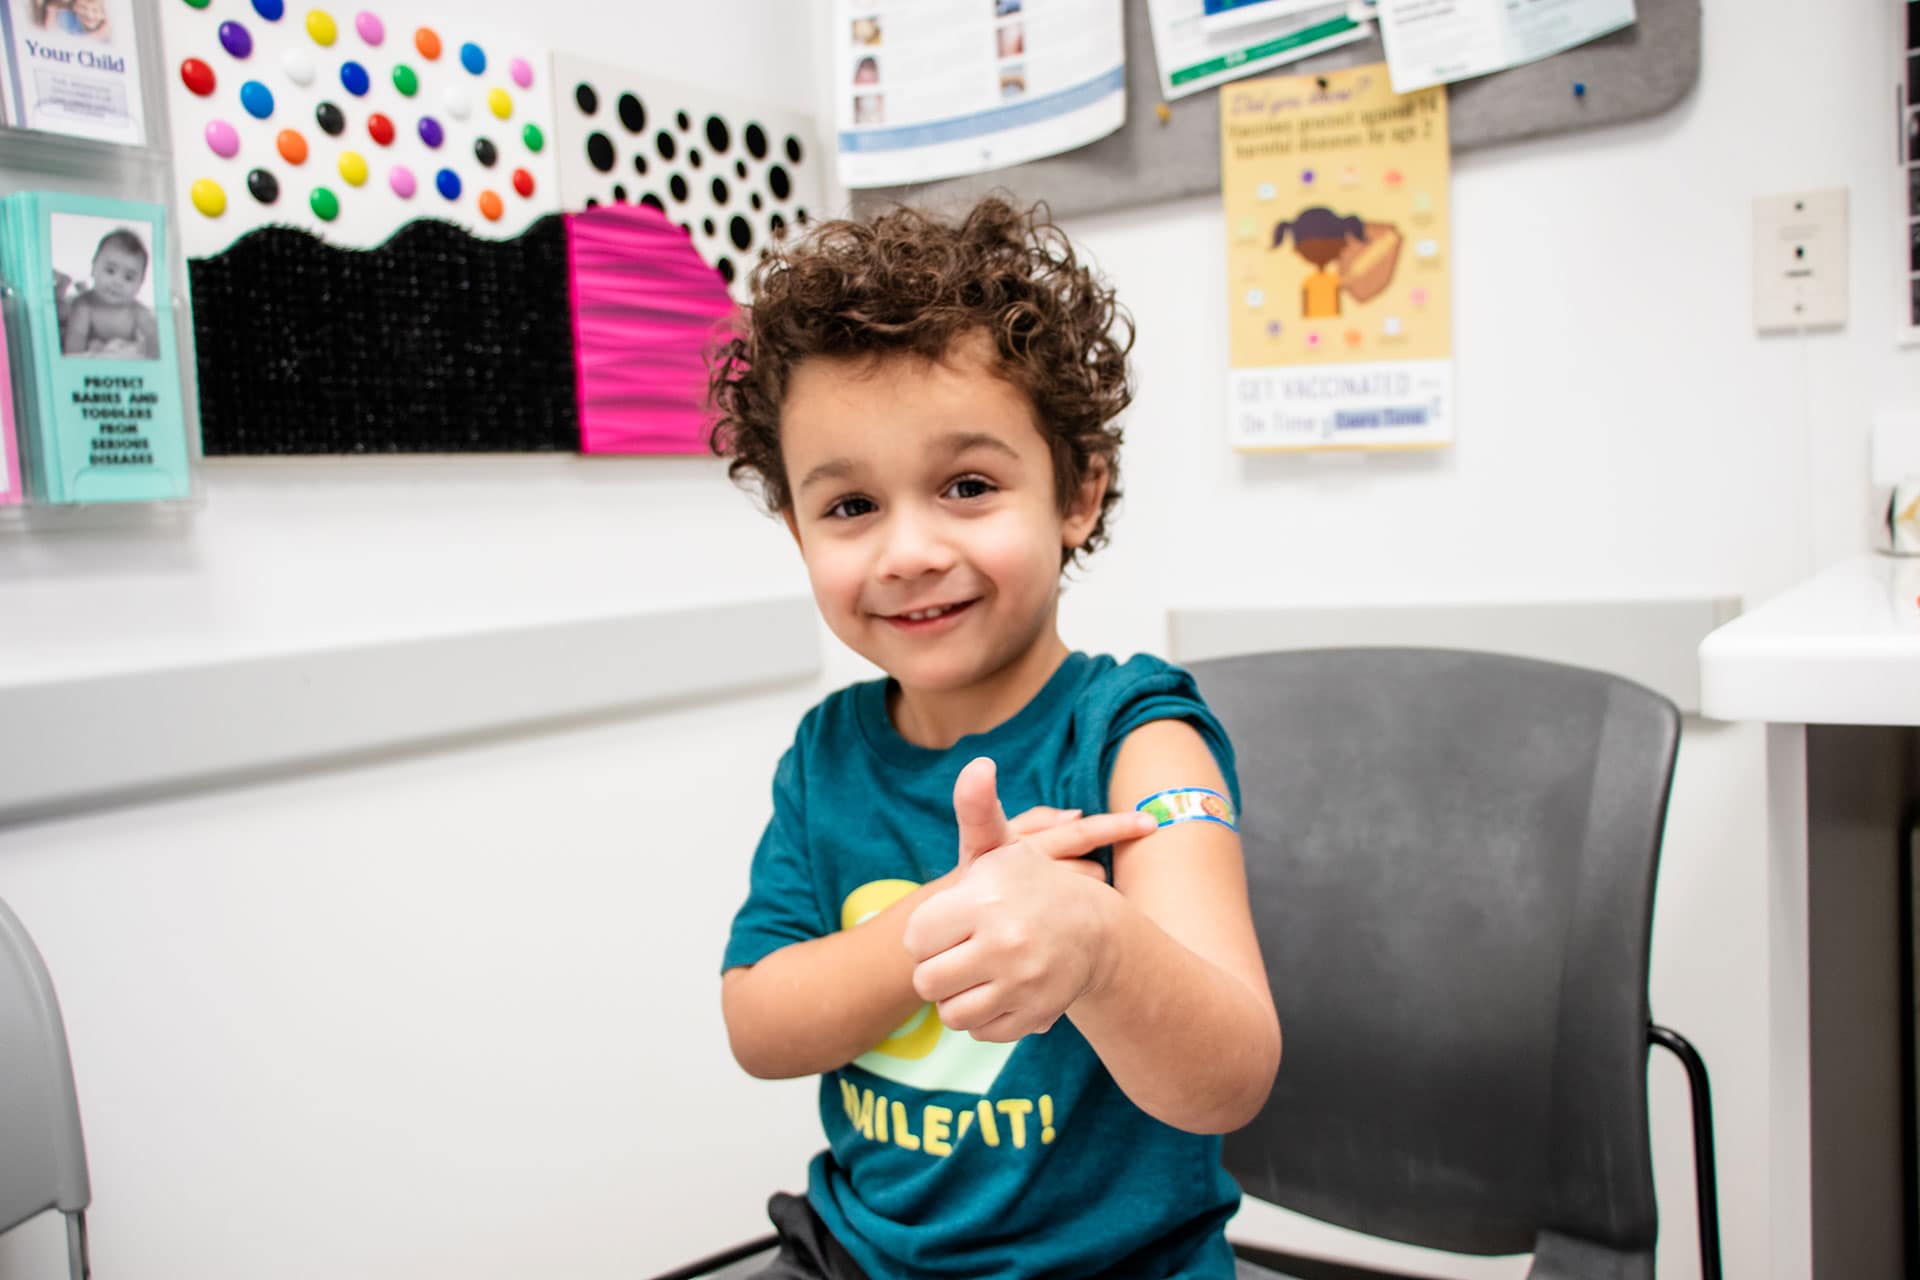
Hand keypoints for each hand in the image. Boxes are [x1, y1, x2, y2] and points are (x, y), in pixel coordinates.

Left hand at [903, 757, 1155, 1041]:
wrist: (1093, 931)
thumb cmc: (1030, 885)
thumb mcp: (1002, 847)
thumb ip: (978, 809)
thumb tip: (977, 764)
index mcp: (986, 902)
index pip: (917, 938)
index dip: (929, 931)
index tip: (952, 921)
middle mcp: (1005, 945)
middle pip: (928, 980)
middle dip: (939, 967)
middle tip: (961, 951)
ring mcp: (1022, 985)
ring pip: (951, 1013)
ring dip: (959, 995)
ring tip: (977, 971)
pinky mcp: (1034, 1017)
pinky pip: (980, 1031)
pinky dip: (985, 1016)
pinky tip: (999, 990)